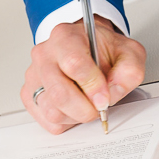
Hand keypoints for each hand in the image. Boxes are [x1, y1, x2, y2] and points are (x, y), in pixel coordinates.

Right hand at [23, 15, 145, 133]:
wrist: (87, 48)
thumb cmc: (102, 50)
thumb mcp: (128, 52)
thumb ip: (129, 71)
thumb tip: (112, 94)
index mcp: (65, 37)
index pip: (74, 63)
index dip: (93, 86)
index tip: (105, 97)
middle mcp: (44, 55)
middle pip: (59, 93)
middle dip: (85, 108)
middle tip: (98, 106)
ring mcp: (34, 76)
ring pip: (52, 111)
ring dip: (76, 116)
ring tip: (86, 103)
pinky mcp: (29, 95)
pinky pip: (47, 120)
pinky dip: (66, 121)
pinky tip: (74, 107)